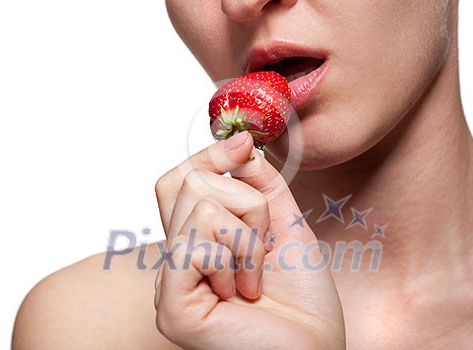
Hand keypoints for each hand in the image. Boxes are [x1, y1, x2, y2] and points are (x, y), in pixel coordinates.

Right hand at [154, 131, 345, 348]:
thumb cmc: (303, 301)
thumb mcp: (284, 227)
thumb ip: (261, 186)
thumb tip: (240, 143)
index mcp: (196, 244)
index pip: (177, 181)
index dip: (208, 155)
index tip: (244, 144)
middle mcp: (175, 262)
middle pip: (184, 183)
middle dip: (244, 202)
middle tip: (263, 246)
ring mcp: (169, 284)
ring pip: (199, 206)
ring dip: (248, 237)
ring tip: (256, 277)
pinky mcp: (172, 305)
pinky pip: (197, 242)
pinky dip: (236, 257)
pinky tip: (244, 291)